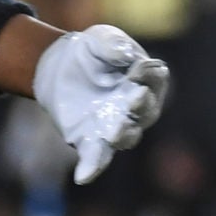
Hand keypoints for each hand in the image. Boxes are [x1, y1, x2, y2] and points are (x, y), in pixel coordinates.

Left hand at [33, 25, 169, 184]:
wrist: (60, 69)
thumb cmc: (91, 52)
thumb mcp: (100, 38)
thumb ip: (112, 44)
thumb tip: (125, 55)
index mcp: (146, 80)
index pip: (155, 79)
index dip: (150, 75)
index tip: (139, 69)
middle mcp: (137, 108)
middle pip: (147, 111)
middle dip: (141, 106)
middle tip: (132, 100)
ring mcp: (116, 127)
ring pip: (127, 137)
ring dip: (122, 135)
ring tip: (112, 134)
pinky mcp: (92, 141)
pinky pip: (96, 157)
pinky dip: (92, 168)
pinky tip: (83, 176)